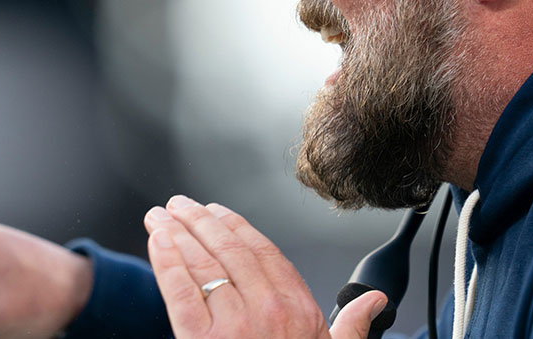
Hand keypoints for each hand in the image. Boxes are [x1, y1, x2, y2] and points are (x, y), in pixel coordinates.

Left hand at [143, 195, 386, 338]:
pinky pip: (180, 291)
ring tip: (159, 216)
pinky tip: (157, 241)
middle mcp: (267, 311)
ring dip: (176, 233)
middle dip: (199, 221)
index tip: (216, 212)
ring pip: (201, 264)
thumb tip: (375, 301)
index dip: (235, 226)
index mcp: (298, 311)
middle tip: (179, 205)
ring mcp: (234, 326)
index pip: (262, 252)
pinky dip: (166, 261)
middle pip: (228, 250)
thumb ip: (353, 327)